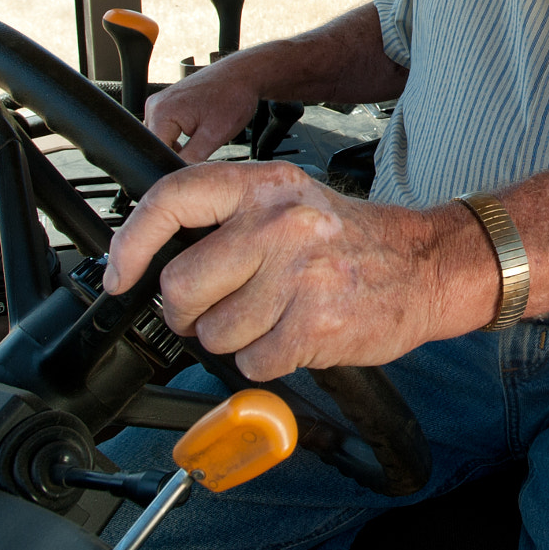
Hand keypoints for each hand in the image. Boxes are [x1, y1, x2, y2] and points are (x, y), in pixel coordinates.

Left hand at [101, 161, 494, 376]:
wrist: (428, 264)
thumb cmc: (351, 240)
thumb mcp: (292, 202)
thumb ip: (230, 220)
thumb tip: (154, 262)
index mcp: (266, 186)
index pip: (173, 199)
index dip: (132, 242)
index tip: (120, 275)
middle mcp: (280, 223)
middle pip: (182, 285)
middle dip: (190, 312)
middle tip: (218, 309)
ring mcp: (299, 274)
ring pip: (214, 334)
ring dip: (234, 340)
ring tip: (273, 318)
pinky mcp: (315, 324)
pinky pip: (253, 363)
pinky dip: (267, 361)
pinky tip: (296, 336)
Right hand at [143, 53, 263, 162]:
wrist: (242, 75)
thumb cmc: (233, 97)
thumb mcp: (214, 135)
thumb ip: (192, 158)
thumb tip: (179, 176)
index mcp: (161, 112)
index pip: (155, 153)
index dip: (172, 165)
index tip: (192, 167)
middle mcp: (154, 106)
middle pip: (157, 147)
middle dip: (176, 156)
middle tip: (201, 152)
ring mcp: (159, 104)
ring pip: (162, 140)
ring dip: (179, 147)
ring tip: (202, 139)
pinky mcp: (167, 105)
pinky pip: (167, 131)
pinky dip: (180, 138)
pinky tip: (198, 134)